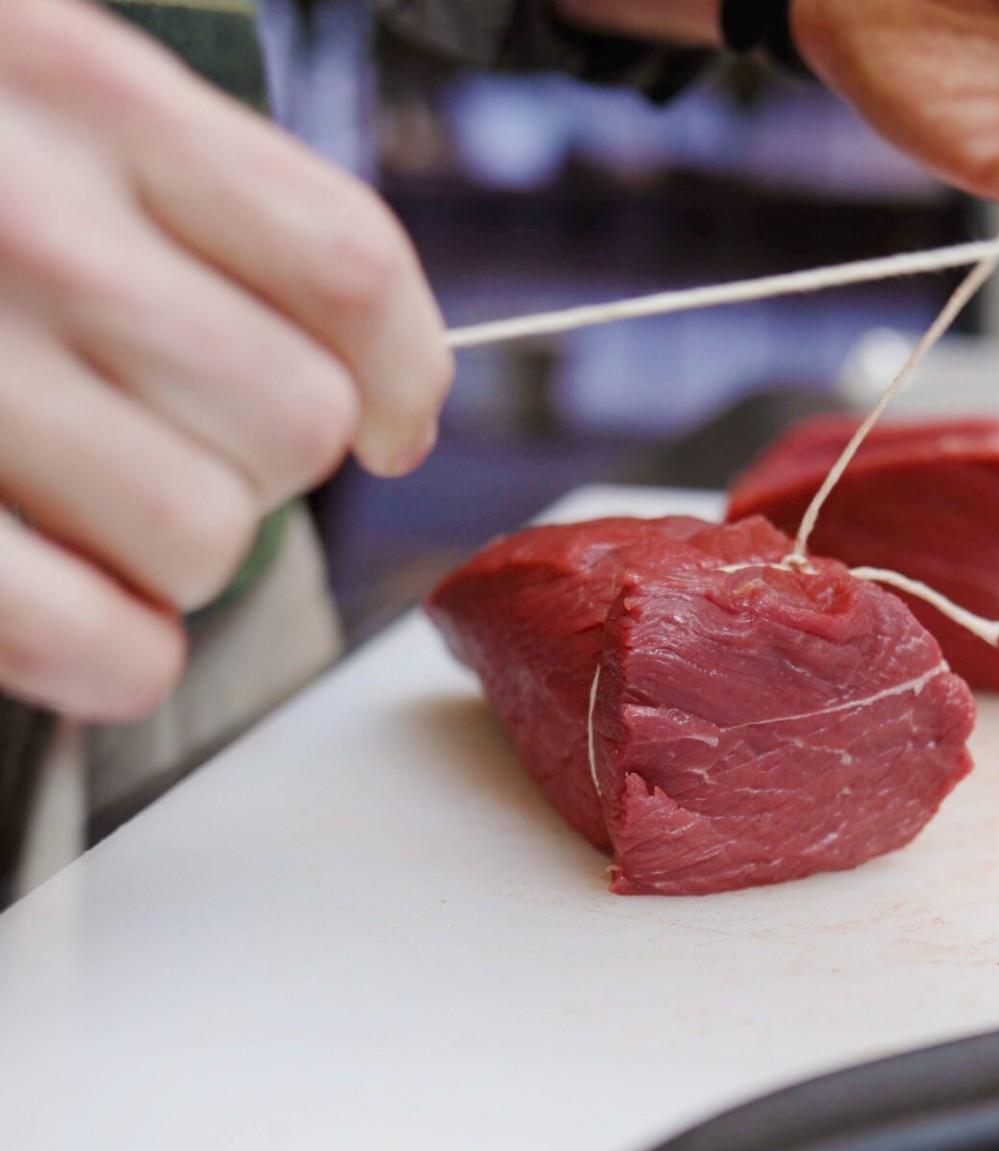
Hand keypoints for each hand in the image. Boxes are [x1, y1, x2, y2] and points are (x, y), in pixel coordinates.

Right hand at [0, 0, 452, 719]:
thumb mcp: (31, 90)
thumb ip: (193, 194)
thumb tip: (375, 387)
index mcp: (79, 91)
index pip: (345, 265)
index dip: (402, 369)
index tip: (389, 420)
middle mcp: (19, 222)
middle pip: (290, 422)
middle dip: (267, 463)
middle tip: (184, 441)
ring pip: (210, 540)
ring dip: (183, 553)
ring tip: (98, 508)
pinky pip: (97, 642)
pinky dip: (115, 654)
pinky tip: (80, 616)